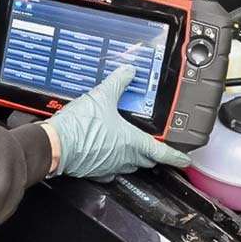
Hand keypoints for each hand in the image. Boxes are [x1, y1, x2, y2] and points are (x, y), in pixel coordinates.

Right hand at [46, 65, 190, 178]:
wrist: (56, 144)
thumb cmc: (79, 126)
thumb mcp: (102, 95)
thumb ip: (118, 82)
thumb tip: (128, 71)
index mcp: (131, 142)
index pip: (160, 152)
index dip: (175, 156)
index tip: (184, 160)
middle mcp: (123, 157)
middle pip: (146, 160)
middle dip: (153, 155)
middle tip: (158, 150)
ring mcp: (109, 166)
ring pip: (129, 165)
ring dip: (134, 158)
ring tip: (132, 149)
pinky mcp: (94, 170)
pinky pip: (110, 170)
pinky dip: (113, 163)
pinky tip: (108, 154)